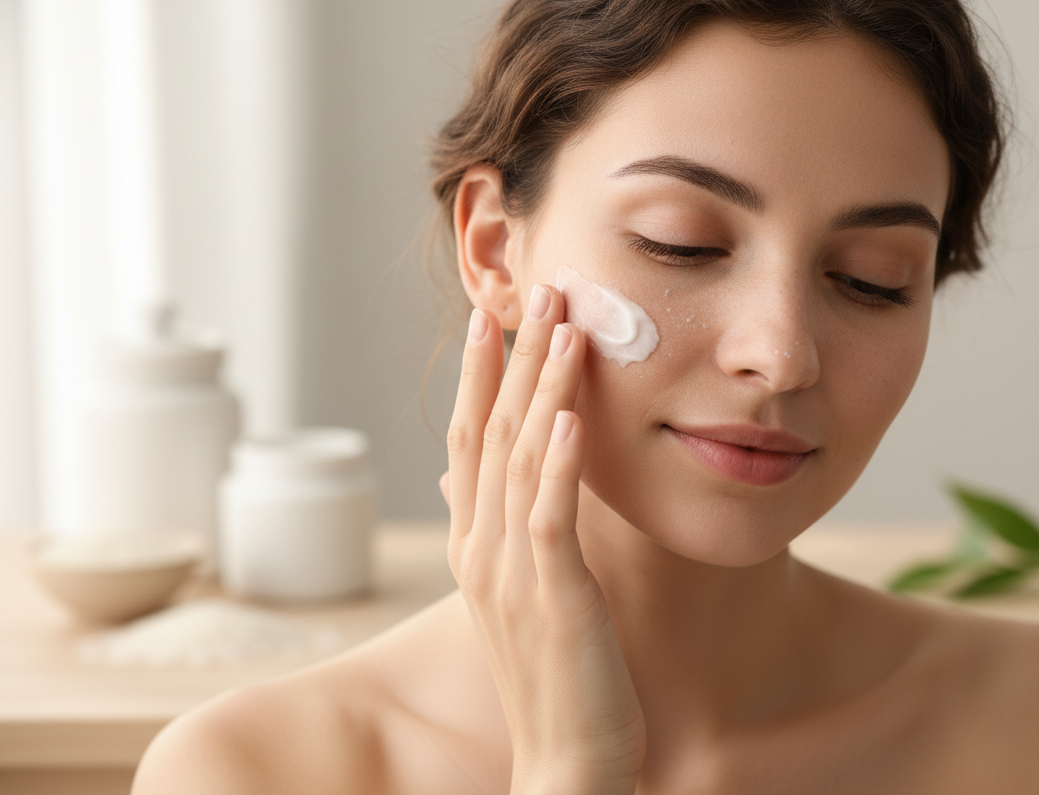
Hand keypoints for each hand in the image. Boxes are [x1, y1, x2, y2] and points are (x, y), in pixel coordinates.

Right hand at [443, 285, 645, 794]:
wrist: (564, 761)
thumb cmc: (554, 676)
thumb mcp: (518, 595)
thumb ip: (497, 532)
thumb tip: (470, 481)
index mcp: (474, 544)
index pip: (469, 440)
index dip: (479, 375)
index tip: (493, 317)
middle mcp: (480, 549)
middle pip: (488, 432)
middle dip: (511, 357)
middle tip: (534, 291)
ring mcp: (509, 571)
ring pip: (517, 458)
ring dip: (539, 387)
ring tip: (561, 325)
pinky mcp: (550, 595)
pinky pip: (548, 514)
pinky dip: (556, 461)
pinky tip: (569, 414)